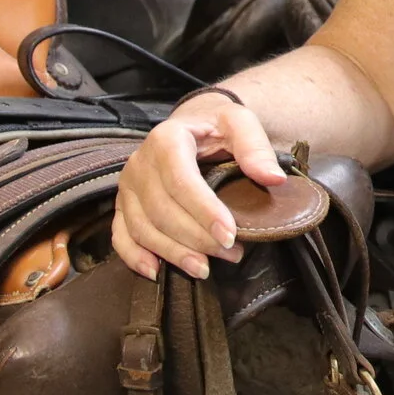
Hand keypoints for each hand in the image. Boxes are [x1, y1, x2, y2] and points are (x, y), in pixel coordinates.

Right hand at [111, 91, 290, 281]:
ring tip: (205, 268)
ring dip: (174, 253)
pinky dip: (135, 256)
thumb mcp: (240, 123)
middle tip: (231, 254)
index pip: (181, 181)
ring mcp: (128, 185)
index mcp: (167, 139)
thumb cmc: (217, 125)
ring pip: (143, 228)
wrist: (193, 123)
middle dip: (196, 239)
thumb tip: (273, 179)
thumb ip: (255, 148)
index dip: (204, 212)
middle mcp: (140, 162)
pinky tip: (156, 271)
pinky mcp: (123, 204)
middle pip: (162, 210)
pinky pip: (120, 235)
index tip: (230, 236)